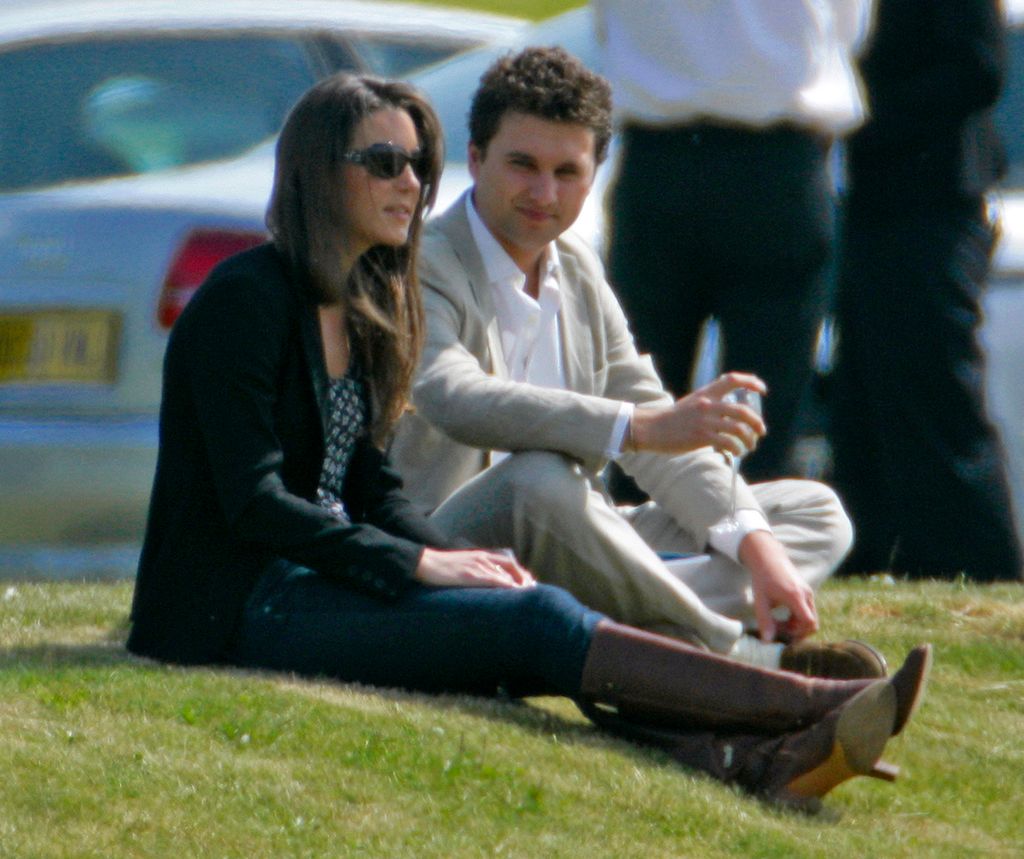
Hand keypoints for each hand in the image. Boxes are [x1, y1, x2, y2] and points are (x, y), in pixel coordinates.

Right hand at [414, 548, 536, 589]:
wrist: (425, 563)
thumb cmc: (441, 568)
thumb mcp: (461, 565)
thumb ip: (474, 570)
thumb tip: (484, 582)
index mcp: (481, 555)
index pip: (507, 562)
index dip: (520, 572)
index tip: (529, 583)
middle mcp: (482, 558)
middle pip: (511, 565)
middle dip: (524, 577)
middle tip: (533, 590)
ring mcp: (477, 565)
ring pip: (504, 573)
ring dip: (518, 583)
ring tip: (528, 593)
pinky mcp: (470, 574)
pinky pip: (492, 579)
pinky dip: (505, 585)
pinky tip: (513, 592)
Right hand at [629, 372, 767, 456]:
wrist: (652, 428)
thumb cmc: (672, 419)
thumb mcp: (692, 403)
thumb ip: (710, 404)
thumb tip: (730, 413)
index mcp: (706, 393)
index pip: (733, 380)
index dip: (751, 382)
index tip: (762, 390)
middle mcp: (708, 404)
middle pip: (743, 411)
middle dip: (757, 423)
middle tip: (761, 431)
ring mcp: (705, 421)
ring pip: (739, 429)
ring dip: (749, 440)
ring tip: (750, 446)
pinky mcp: (701, 436)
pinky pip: (728, 443)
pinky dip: (737, 449)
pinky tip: (736, 453)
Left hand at [738, 531, 818, 642]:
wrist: (768, 557)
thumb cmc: (762, 578)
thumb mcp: (760, 600)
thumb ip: (765, 621)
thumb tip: (767, 642)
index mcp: (796, 596)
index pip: (809, 622)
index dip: (800, 634)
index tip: (784, 636)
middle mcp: (806, 594)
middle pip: (812, 623)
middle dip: (797, 632)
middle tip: (778, 630)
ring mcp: (808, 592)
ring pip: (810, 617)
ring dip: (796, 625)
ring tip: (777, 623)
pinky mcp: (806, 592)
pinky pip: (807, 610)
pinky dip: (798, 617)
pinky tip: (782, 616)